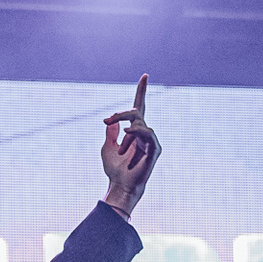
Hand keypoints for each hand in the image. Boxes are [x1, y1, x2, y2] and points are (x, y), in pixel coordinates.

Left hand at [102, 74, 159, 217]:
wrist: (120, 185)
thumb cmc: (114, 170)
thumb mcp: (108, 147)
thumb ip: (111, 132)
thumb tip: (112, 121)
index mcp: (134, 131)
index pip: (139, 107)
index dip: (141, 91)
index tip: (145, 76)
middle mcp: (144, 134)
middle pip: (136, 112)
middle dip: (121, 114)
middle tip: (107, 120)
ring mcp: (150, 141)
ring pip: (139, 123)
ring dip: (126, 134)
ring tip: (122, 149)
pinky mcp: (155, 150)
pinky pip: (148, 134)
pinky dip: (137, 132)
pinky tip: (128, 134)